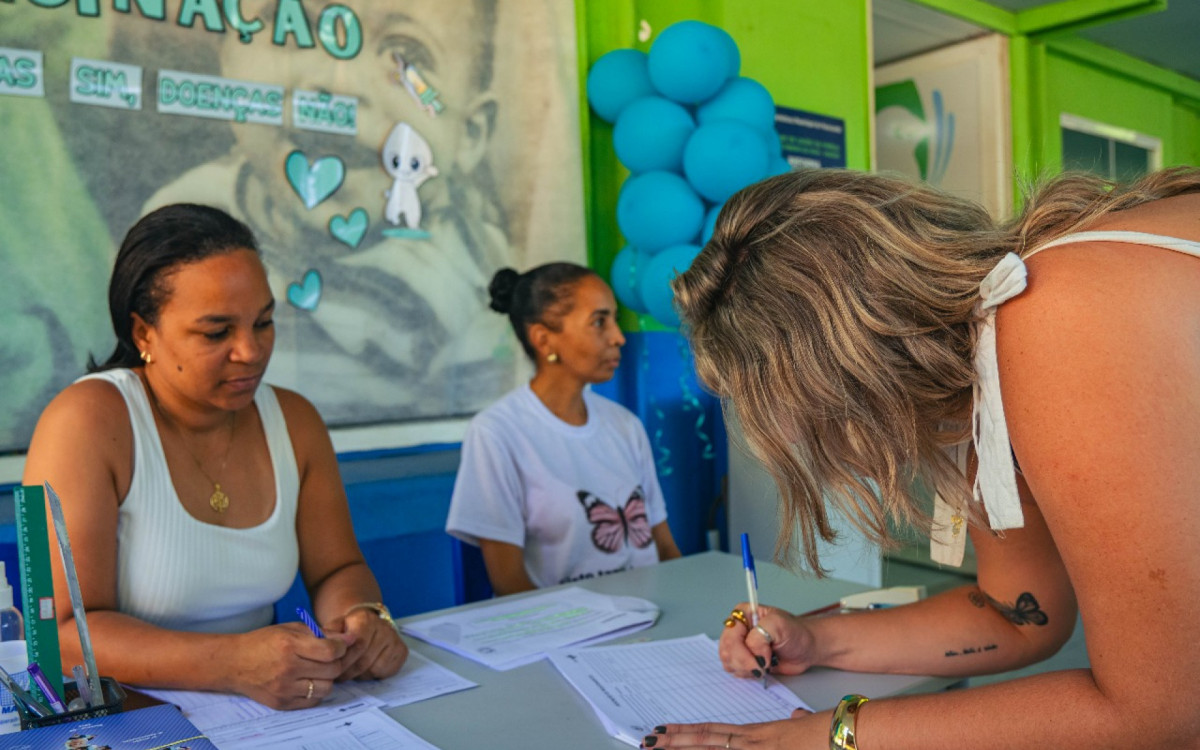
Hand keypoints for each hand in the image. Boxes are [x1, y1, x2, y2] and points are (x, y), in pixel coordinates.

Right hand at [229, 622, 350, 709]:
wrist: (234, 663)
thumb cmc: (264, 642)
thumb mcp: (291, 629)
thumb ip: (320, 633)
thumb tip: (347, 639)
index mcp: (290, 646)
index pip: (330, 651)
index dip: (341, 647)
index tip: (340, 645)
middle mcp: (288, 669)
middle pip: (332, 670)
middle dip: (337, 662)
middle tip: (331, 658)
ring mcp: (284, 689)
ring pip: (325, 688)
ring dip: (327, 679)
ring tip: (319, 670)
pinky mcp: (281, 703)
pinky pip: (312, 701)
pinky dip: (316, 691)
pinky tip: (308, 681)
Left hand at [325, 607, 408, 680]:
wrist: (367, 623)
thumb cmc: (348, 628)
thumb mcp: (335, 627)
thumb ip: (328, 636)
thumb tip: (323, 646)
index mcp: (367, 620)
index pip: (358, 645)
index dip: (344, 661)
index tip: (333, 668)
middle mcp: (384, 628)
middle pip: (365, 660)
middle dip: (348, 672)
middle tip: (338, 676)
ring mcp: (395, 640)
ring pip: (374, 669)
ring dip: (359, 675)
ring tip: (350, 672)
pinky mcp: (402, 651)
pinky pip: (386, 671)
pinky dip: (373, 675)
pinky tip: (365, 669)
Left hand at [641, 710, 826, 748]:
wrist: (846, 732)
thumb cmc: (830, 731)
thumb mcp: (805, 725)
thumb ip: (794, 722)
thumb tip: (795, 717)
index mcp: (760, 734)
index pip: (715, 731)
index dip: (688, 732)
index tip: (665, 731)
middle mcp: (754, 743)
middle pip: (706, 741)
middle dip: (674, 742)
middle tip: (647, 740)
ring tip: (656, 747)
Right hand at [719, 602, 816, 678]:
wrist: (807, 648)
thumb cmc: (796, 633)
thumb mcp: (779, 625)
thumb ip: (759, 637)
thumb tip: (753, 655)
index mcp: (743, 614)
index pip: (730, 636)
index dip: (743, 652)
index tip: (763, 660)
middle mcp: (738, 629)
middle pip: (726, 651)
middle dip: (744, 663)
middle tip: (763, 666)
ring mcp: (739, 645)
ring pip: (728, 662)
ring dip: (746, 669)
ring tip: (764, 665)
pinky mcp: (744, 660)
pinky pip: (734, 670)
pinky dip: (747, 674)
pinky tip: (761, 668)